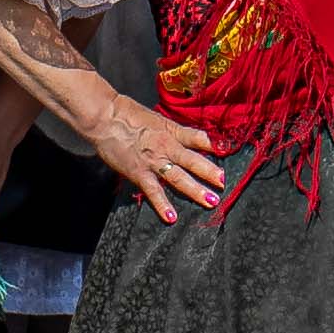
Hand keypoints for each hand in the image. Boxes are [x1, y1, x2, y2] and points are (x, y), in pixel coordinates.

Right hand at [87, 97, 232, 223]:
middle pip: (193, 161)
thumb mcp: (157, 119)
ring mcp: (153, 161)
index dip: (214, 146)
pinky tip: (172, 217)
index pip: (198, 139)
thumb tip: (191, 138)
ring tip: (211, 202)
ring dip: (196, 190)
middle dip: (210, 173)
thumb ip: (174, 130)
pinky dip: (162, 205)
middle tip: (224, 184)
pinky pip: (153, 191)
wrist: (105, 117)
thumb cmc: (128, 115)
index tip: (228, 153)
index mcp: (172, 131)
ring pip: (179, 177)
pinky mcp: (138, 172)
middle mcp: (167, 146)